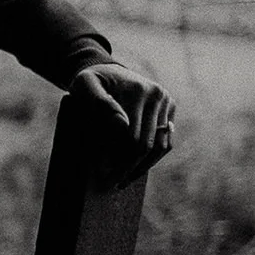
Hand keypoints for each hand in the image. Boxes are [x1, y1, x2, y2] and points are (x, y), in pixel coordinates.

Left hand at [70, 62, 175, 182]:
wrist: (105, 69)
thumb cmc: (89, 81)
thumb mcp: (84, 86)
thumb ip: (99, 102)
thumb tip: (122, 125)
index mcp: (138, 91)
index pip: (130, 137)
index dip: (117, 159)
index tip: (103, 176)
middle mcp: (157, 95)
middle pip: (145, 144)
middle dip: (128, 168)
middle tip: (111, 185)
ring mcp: (166, 102)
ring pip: (160, 146)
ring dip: (143, 167)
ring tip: (124, 181)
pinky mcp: (170, 108)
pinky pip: (167, 141)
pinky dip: (154, 157)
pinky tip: (137, 168)